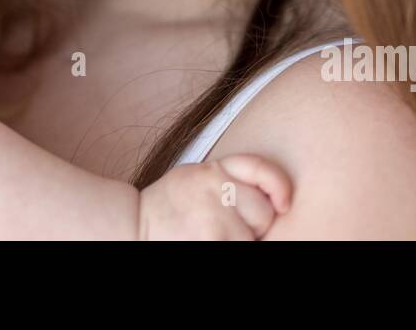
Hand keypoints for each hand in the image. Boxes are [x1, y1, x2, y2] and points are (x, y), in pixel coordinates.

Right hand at [137, 155, 292, 239]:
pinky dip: (229, 246)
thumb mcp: (193, 178)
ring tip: (212, 236)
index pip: (260, 168)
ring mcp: (213, 216)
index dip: (279, 186)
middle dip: (253, 225)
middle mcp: (214, 187)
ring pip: (252, 237)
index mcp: (211, 170)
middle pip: (263, 211)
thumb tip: (274, 199)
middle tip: (225, 228)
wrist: (132, 227)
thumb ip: (226, 179)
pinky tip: (210, 241)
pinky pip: (239, 247)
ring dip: (240, 241)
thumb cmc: (167, 208)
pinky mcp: (212, 240)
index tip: (283, 203)